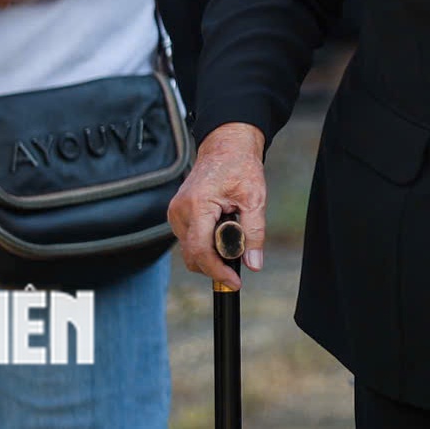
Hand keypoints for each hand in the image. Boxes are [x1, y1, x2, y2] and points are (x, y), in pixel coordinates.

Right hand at [170, 122, 267, 288]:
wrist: (226, 146)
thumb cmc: (240, 166)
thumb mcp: (254, 198)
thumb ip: (254, 232)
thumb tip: (253, 263)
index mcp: (197, 205)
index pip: (201, 251)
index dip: (218, 271)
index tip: (235, 282)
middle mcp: (179, 211)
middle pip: (193, 256)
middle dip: (215, 266)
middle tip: (238, 263)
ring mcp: (175, 214)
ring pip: (190, 251)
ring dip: (210, 255)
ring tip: (232, 240)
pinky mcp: (177, 215)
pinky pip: (189, 241)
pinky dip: (205, 246)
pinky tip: (221, 236)